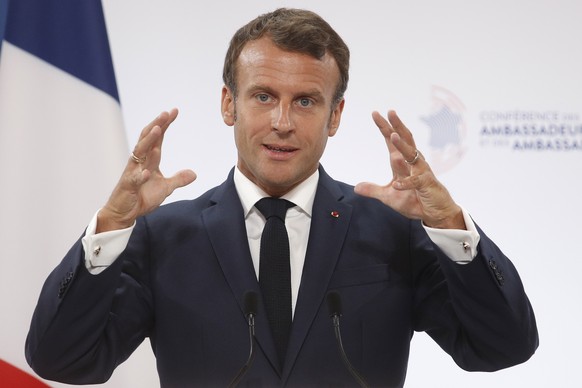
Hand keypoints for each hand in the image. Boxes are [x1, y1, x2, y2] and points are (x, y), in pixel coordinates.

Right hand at [97, 109, 196, 232]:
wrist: (124, 212)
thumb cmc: (141, 197)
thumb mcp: (165, 188)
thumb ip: (178, 179)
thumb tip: (194, 174)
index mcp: (148, 160)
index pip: (157, 138)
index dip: (165, 125)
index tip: (174, 111)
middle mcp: (139, 162)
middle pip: (147, 139)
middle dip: (157, 125)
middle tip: (166, 113)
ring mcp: (132, 172)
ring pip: (139, 153)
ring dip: (149, 141)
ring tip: (157, 129)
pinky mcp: (128, 186)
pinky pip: (134, 179)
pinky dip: (140, 175)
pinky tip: (145, 172)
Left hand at [354, 110, 464, 228]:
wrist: (435, 213)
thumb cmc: (414, 201)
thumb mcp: (389, 197)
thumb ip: (373, 190)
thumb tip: (356, 188)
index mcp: (401, 162)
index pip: (391, 141)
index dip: (384, 127)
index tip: (375, 113)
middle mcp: (412, 163)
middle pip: (404, 140)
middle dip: (396, 126)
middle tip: (389, 111)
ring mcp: (420, 172)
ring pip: (411, 155)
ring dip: (402, 146)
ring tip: (392, 136)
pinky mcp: (426, 184)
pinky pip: (415, 182)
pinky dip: (405, 183)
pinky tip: (396, 184)